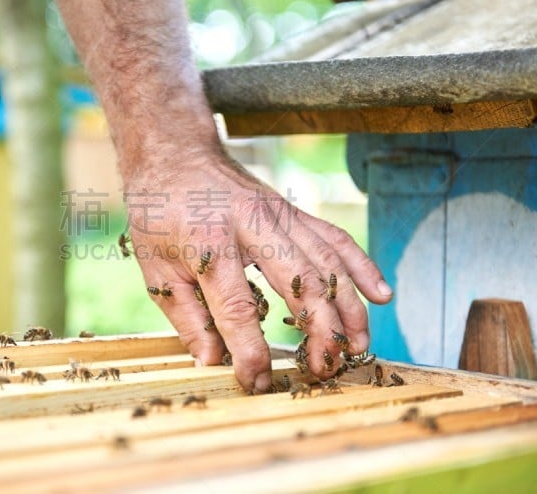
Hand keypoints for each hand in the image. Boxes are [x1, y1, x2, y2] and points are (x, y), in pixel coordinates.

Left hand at [125, 145, 392, 392]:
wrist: (173, 154)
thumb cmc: (158, 214)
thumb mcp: (156, 268)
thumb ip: (186, 317)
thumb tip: (213, 362)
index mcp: (209, 242)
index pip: (237, 308)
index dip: (251, 352)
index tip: (257, 382)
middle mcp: (252, 225)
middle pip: (301, 282)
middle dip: (321, 332)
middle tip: (325, 370)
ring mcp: (278, 214)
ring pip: (328, 262)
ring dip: (349, 307)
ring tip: (358, 347)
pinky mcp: (292, 210)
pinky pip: (335, 238)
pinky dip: (361, 267)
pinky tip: (381, 295)